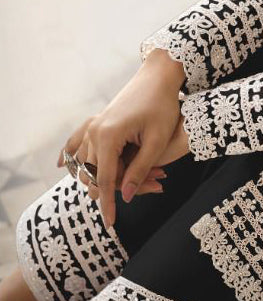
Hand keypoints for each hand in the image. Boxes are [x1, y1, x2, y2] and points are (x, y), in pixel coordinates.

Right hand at [57, 49, 186, 227]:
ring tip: (119, 188)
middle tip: (143, 193)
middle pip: (95, 174)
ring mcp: (93, 125)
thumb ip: (140, 169)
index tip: (111, 223)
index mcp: (108, 136)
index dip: (109, 203)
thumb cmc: (163, 107)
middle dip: (112, 190)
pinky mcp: (97, 120)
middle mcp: (94, 131)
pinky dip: (71, 155)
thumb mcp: (156, 141)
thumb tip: (125, 195)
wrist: (159, 77)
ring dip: (102, 177)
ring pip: (87, 162)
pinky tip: (63, 165)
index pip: (106, 179)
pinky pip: (78, 141)